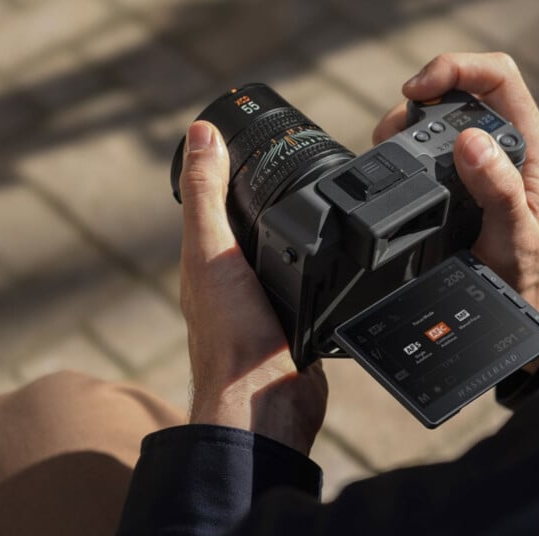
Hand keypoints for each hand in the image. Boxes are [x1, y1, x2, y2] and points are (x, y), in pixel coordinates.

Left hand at [178, 121, 326, 454]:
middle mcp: (236, 281)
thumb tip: (200, 133)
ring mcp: (270, 303)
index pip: (216, 204)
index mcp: (209, 261)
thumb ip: (207, 194)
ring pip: (285, 256)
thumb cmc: (233, 334)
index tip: (251, 142)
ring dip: (298, 234)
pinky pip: (309, 284)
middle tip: (294, 167)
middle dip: (271, 200)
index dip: (230, 172)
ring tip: (322, 205)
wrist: (268, 400)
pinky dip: (319, 266)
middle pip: (254, 228)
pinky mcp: (300, 322)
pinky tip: (337, 260)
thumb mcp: (211, 251)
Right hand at [374, 53, 538, 337]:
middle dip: (420, 96)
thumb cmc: (526, 269)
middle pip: (460, 88)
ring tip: (387, 146)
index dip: (456, 68)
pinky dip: (405, 144)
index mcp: (529, 146)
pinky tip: (395, 163)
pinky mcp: (457, 174)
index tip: (419, 90)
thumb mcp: (516, 236)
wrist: (515, 298)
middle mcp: (504, 143)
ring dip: (407, 121)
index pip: (497, 76)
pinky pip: (428, 142)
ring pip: (440, 113)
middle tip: (391, 130)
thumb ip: (500, 190)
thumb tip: (471, 142)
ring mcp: (480, 157)